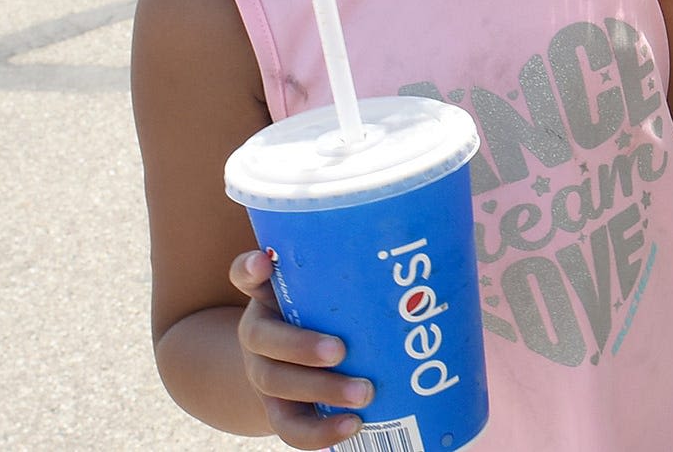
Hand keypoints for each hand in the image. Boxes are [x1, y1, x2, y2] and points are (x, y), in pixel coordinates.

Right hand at [230, 248, 369, 448]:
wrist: (293, 367)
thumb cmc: (327, 315)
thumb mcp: (333, 290)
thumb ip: (362, 270)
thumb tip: (426, 240)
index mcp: (270, 297)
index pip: (247, 276)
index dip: (250, 269)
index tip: (265, 261)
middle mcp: (260, 334)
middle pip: (264, 340)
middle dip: (300, 347)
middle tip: (341, 351)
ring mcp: (266, 374)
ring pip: (277, 384)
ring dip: (319, 391)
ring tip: (363, 395)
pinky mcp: (279, 410)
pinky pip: (290, 427)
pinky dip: (320, 432)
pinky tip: (353, 426)